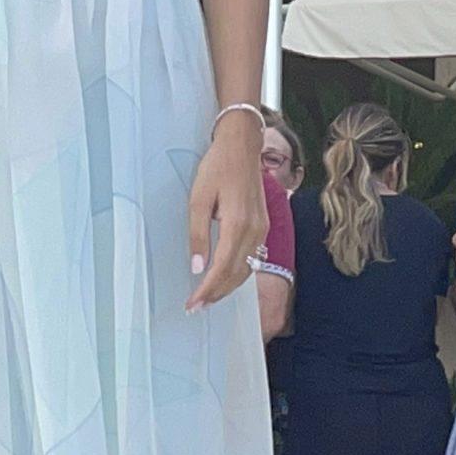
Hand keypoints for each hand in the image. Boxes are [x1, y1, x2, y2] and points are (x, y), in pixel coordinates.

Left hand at [185, 112, 266, 312]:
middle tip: (196, 307)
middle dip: (216, 294)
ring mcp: (261, 230)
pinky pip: (251, 259)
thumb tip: (198, 267)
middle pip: (236, 275)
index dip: (207, 291)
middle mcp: (254, 231)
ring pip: (246, 270)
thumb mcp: (198, 199)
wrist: (242, 147)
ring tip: (207, 297)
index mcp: (237, 224)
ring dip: (227, 287)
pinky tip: (223, 277)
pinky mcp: (262, 227)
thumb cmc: (217, 168)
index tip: (193, 304)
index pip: (222, 269)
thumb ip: (198, 235)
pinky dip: (237, 273)